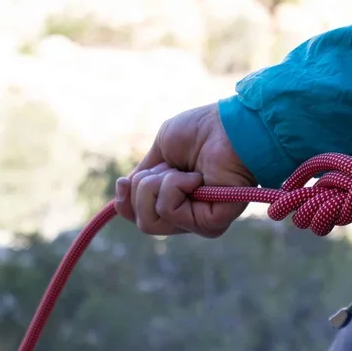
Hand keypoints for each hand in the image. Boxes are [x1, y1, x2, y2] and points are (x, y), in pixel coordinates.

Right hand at [114, 103, 255, 237]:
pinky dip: (174, 187)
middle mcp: (187, 216)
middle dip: (144, 189)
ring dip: (159, 185)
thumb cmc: (201, 132)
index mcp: (175, 200)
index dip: (126, 203)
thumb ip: (142, 177)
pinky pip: (169, 211)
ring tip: (185, 171)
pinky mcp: (210, 224)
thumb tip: (124, 191)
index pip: (140, 217)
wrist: (228, 126)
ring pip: (151, 220)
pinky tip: (197, 177)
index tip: (123, 182)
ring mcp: (199, 223)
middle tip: (169, 168)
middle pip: (144, 222)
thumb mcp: (160, 151)